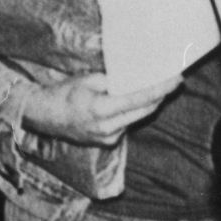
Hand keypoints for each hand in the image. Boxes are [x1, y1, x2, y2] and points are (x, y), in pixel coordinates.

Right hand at [22, 71, 180, 146]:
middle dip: (160, 96)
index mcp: (103, 110)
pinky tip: (135, 100)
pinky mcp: (107, 142)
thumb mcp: (88, 80)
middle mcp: (108, 128)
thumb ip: (113, 81)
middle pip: (144, 111)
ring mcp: (108, 138)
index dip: (161, 89)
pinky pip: (126, 124)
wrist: (44, 117)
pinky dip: (133, 112)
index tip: (176, 80)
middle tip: (174, 81)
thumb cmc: (64, 94)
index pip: (140, 99)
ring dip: (148, 104)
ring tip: (159, 88)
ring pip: (137, 118)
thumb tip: (135, 78)